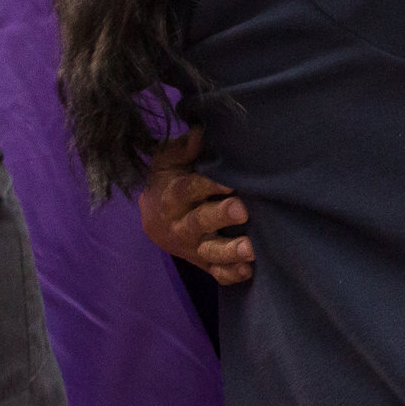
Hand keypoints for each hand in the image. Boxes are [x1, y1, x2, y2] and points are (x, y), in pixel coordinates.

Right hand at [138, 129, 254, 284]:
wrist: (153, 217)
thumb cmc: (168, 179)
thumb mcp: (168, 159)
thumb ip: (184, 147)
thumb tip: (199, 131)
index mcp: (172, 195)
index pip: (188, 189)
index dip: (207, 185)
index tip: (229, 181)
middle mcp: (180, 223)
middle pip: (199, 222)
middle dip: (221, 216)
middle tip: (243, 210)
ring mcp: (192, 246)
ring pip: (210, 251)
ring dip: (230, 251)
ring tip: (251, 249)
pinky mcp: (202, 261)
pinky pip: (215, 272)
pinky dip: (230, 274)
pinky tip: (247, 271)